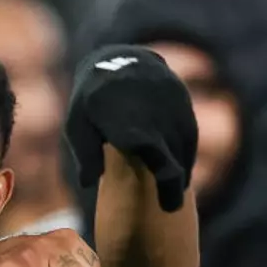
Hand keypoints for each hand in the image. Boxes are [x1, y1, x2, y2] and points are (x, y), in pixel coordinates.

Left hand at [65, 45, 197, 211]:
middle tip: (171, 208)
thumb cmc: (90, 102)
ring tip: (175, 193)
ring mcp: (171, 104)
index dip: (165, 179)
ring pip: (184, 145)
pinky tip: (181, 170)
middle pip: (172, 154)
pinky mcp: (182, 100)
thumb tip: (88, 183)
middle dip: (174, 183)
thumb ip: (85, 153)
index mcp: (126, 120)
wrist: (116, 58)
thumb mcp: (77, 124)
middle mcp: (154, 112)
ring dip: (183, 169)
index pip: (152, 152)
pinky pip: (189, 132)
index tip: (169, 207)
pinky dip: (186, 153)